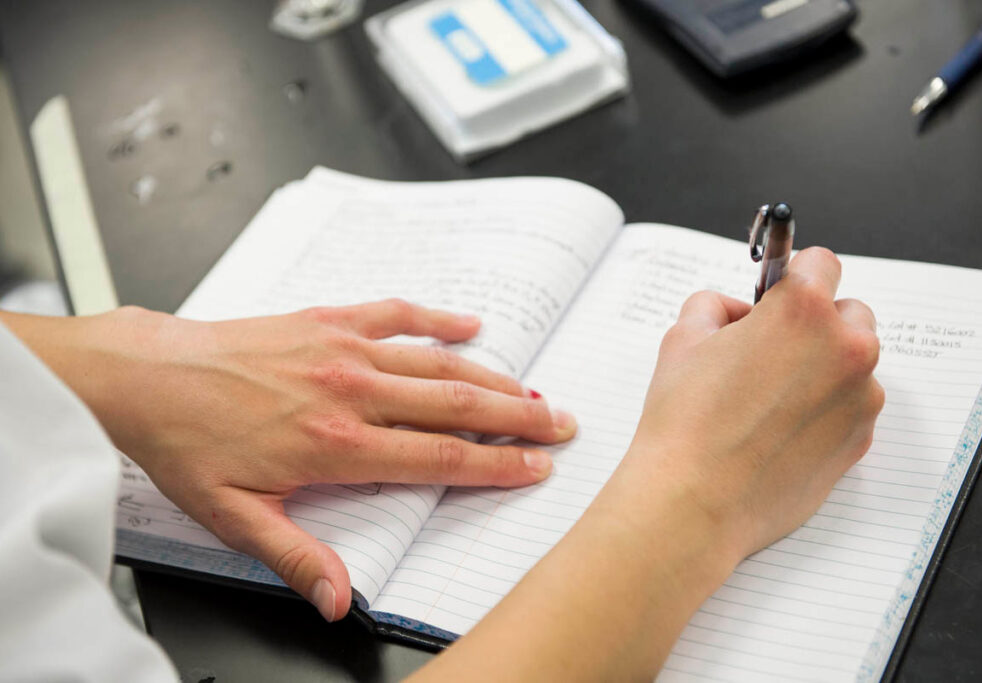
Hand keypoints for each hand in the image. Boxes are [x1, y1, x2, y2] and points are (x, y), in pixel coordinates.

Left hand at [6, 299, 574, 620]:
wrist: (150, 375)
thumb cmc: (190, 444)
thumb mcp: (235, 516)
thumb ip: (296, 556)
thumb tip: (339, 600)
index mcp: (337, 446)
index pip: (439, 459)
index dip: (497, 464)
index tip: (536, 465)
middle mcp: (352, 392)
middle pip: (455, 406)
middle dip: (518, 418)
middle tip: (561, 424)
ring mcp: (343, 350)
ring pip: (437, 364)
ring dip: (493, 377)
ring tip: (533, 389)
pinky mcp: (328, 320)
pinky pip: (397, 314)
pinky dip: (438, 320)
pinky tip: (470, 325)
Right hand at [613, 247, 883, 562]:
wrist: (694, 502)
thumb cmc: (684, 422)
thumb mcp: (682, 338)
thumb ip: (715, 306)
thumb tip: (737, 314)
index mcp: (803, 309)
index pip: (821, 262)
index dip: (791, 277)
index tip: (777, 296)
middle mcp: (846, 347)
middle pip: (848, 312)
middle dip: (815, 324)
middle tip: (768, 352)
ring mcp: (861, 397)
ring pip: (853, 364)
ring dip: (823, 369)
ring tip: (768, 401)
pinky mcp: (861, 440)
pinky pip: (851, 407)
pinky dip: (825, 411)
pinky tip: (779, 431)